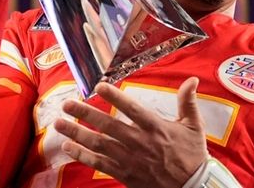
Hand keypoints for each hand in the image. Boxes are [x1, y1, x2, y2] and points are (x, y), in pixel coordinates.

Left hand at [54, 77, 207, 187]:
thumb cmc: (192, 155)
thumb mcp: (194, 126)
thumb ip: (188, 102)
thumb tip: (192, 80)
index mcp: (155, 128)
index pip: (131, 109)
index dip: (115, 97)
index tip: (99, 86)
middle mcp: (139, 142)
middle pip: (107, 125)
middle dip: (85, 114)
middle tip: (67, 104)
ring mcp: (129, 159)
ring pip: (98, 144)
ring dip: (76, 133)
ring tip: (59, 123)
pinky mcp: (124, 173)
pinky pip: (99, 164)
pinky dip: (82, 155)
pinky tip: (68, 147)